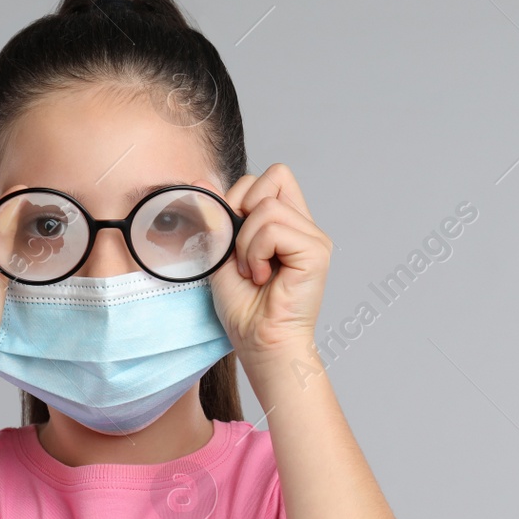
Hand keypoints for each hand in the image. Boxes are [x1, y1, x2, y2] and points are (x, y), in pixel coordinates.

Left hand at [208, 164, 330, 369]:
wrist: (257, 341)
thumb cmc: (243, 306)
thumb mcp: (220, 250)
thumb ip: (216, 215)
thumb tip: (201, 180)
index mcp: (287, 222)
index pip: (271, 176)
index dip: (242, 196)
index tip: (233, 237)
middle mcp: (304, 225)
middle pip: (272, 177)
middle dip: (242, 212)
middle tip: (243, 254)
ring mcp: (314, 238)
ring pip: (267, 208)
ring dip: (246, 243)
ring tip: (253, 272)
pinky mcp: (316, 252)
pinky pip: (273, 230)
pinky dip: (256, 253)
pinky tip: (263, 277)